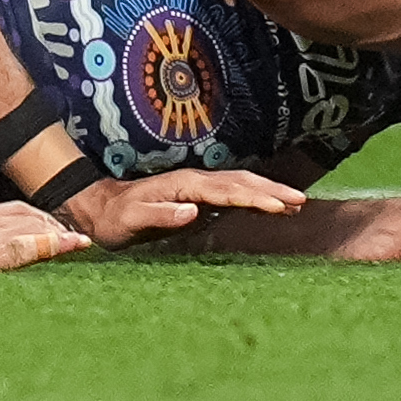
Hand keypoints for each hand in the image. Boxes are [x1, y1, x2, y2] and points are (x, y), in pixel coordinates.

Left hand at [57, 169, 305, 246]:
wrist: (101, 208)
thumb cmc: (116, 218)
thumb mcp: (133, 219)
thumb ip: (161, 215)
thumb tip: (193, 211)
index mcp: (183, 185)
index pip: (226, 190)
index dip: (253, 196)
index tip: (278, 205)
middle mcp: (194, 181)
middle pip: (239, 181)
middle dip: (270, 189)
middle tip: (300, 201)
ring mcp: (197, 187)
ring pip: (239, 184)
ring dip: (267, 190)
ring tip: (296, 202)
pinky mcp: (198, 197)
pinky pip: (233, 194)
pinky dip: (255, 196)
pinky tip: (270, 205)